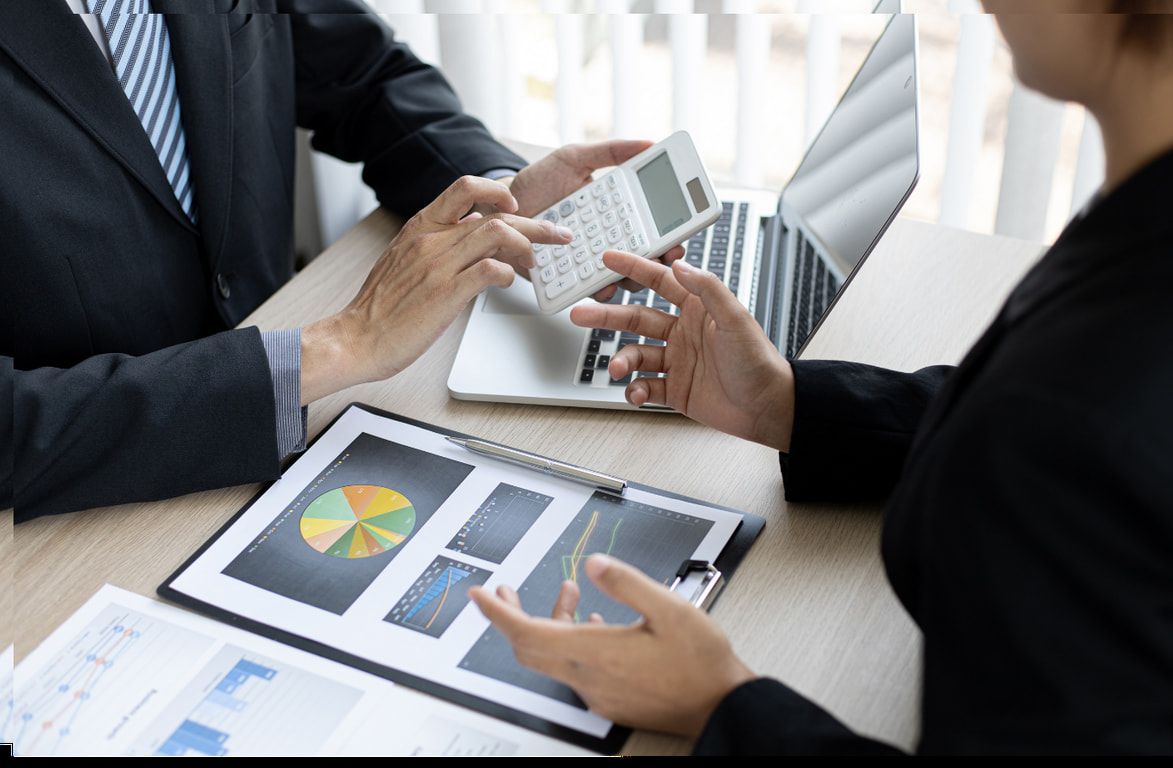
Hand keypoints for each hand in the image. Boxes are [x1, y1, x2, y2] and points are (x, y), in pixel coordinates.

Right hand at [299, 176, 571, 402]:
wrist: (356, 338)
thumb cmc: (381, 307)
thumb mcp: (405, 260)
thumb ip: (435, 245)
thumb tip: (469, 242)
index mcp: (420, 226)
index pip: (465, 187)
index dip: (498, 191)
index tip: (517, 205)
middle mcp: (431, 238)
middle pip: (494, 213)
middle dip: (534, 221)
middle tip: (558, 233)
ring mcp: (438, 264)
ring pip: (497, 234)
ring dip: (527, 245)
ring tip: (538, 261)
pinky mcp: (445, 293)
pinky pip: (490, 271)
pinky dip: (508, 274)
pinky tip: (509, 282)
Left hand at [469, 554, 755, 736]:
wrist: (722, 706)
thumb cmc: (702, 663)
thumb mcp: (670, 608)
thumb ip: (626, 582)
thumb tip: (594, 564)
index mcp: (596, 652)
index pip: (527, 632)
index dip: (497, 613)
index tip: (479, 596)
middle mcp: (589, 676)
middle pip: (531, 647)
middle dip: (512, 616)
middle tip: (504, 593)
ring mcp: (598, 692)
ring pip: (554, 656)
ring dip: (551, 623)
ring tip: (568, 593)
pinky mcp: (610, 700)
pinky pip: (575, 670)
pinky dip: (572, 642)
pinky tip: (594, 624)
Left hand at [497, 140, 684, 300]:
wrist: (499, 208)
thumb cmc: (538, 183)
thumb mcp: (574, 158)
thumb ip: (610, 152)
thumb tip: (649, 143)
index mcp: (617, 213)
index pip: (652, 227)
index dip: (671, 235)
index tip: (679, 236)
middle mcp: (608, 241)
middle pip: (645, 258)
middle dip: (660, 261)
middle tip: (665, 256)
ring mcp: (589, 263)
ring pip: (623, 278)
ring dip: (632, 278)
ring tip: (633, 272)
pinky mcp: (569, 279)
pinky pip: (589, 289)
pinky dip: (598, 290)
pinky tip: (601, 284)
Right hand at [569, 251, 796, 451]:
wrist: (767, 407)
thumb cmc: (758, 362)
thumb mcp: (735, 318)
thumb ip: (707, 288)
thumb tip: (680, 265)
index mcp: (697, 309)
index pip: (660, 282)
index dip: (634, 269)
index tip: (608, 258)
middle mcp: (683, 332)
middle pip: (636, 318)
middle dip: (607, 316)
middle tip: (581, 313)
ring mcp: (677, 361)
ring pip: (636, 354)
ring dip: (622, 360)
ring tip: (617, 368)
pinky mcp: (675, 390)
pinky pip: (646, 386)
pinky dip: (636, 390)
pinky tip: (636, 392)